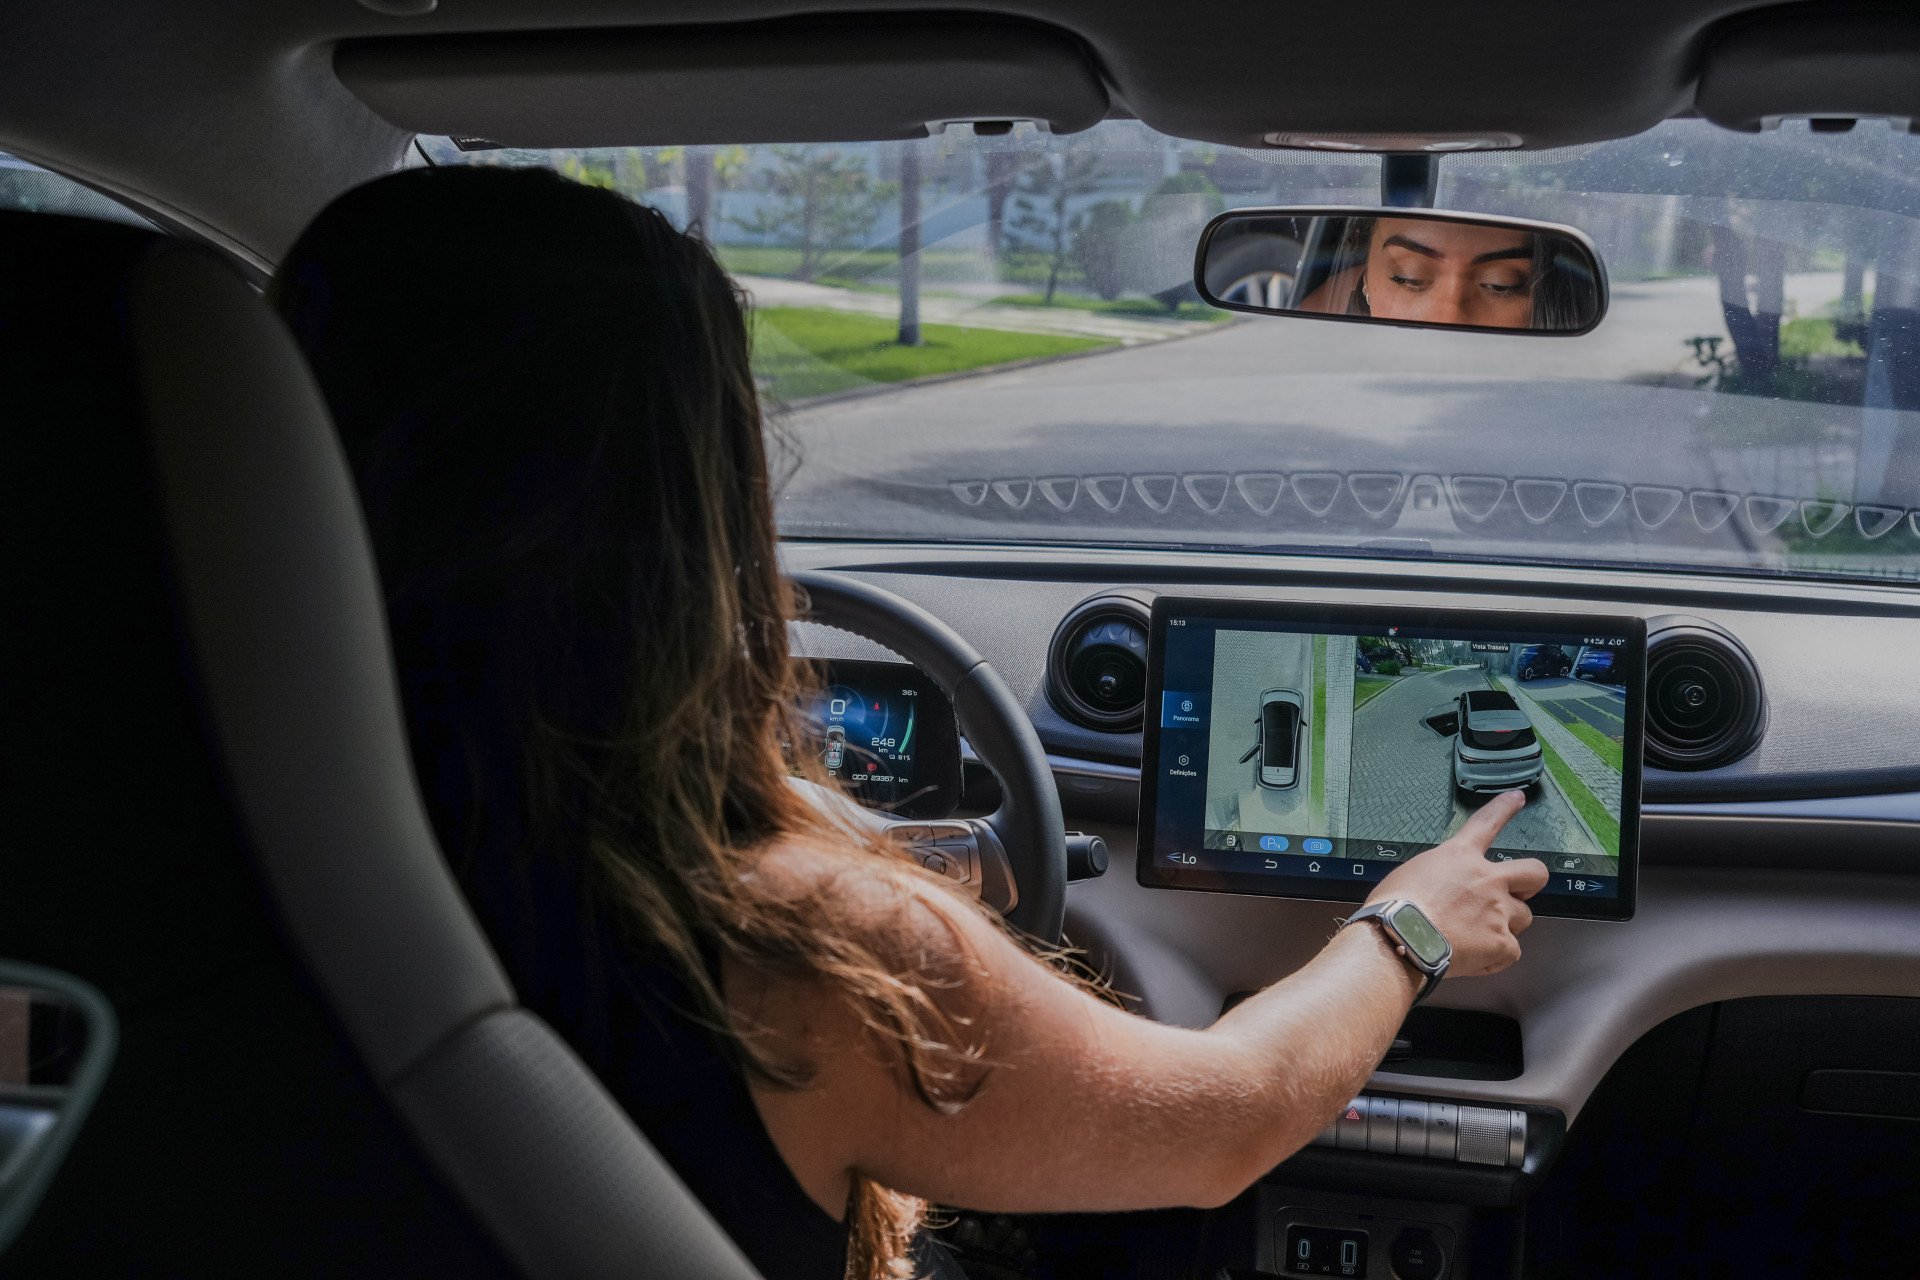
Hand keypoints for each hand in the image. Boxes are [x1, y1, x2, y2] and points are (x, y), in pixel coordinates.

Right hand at [1365, 790, 1547, 977]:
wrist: (1400, 939)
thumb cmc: (1394, 909)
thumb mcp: (1409, 875)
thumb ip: (1436, 877)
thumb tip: (1437, 889)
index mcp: (1459, 858)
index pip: (1487, 823)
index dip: (1504, 808)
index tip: (1516, 799)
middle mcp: (1486, 880)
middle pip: (1533, 872)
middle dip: (1531, 882)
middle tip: (1521, 891)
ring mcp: (1498, 911)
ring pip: (1523, 917)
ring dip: (1506, 925)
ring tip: (1478, 935)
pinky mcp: (1501, 943)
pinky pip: (1509, 952)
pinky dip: (1494, 957)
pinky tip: (1474, 957)